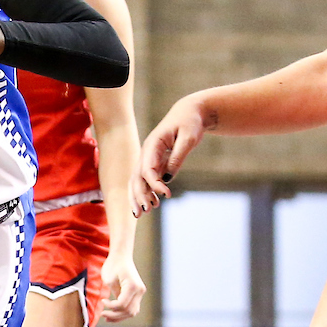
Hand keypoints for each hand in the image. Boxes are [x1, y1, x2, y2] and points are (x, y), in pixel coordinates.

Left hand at [101, 251, 144, 321]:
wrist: (121, 256)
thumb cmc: (113, 266)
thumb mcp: (109, 281)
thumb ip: (114, 295)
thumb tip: (114, 309)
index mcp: (133, 286)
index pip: (122, 304)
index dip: (111, 306)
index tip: (102, 301)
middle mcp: (140, 290)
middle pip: (128, 311)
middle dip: (115, 315)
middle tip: (102, 314)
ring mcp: (140, 293)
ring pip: (132, 312)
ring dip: (119, 316)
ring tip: (107, 317)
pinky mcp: (138, 294)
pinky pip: (132, 308)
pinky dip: (123, 312)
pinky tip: (113, 314)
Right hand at [131, 97, 208, 215]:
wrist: (189, 113)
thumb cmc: (190, 122)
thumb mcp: (189, 138)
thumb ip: (177, 157)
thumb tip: (167, 178)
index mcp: (152, 144)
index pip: (147, 168)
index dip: (154, 184)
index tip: (167, 195)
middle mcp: (147, 152)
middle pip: (137, 177)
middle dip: (139, 195)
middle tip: (145, 211)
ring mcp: (149, 157)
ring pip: (138, 180)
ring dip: (139, 196)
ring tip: (144, 213)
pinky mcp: (155, 161)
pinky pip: (147, 179)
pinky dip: (148, 191)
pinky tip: (153, 203)